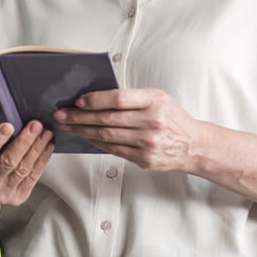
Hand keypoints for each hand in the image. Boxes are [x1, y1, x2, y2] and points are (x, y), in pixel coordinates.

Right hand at [0, 121, 53, 206]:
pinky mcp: (19, 196)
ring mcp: (5, 192)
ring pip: (24, 168)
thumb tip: (3, 120)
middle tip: (34, 125)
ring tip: (45, 132)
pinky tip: (47, 146)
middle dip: (24, 141)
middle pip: (8, 161)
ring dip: (37, 148)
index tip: (7, 126)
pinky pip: (33, 176)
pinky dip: (42, 159)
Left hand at [55, 88, 204, 171]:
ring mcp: (148, 142)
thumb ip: (132, 98)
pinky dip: (96, 142)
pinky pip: (113, 149)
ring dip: (83, 130)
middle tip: (62, 114)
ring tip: (68, 126)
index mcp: (155, 101)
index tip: (78, 101)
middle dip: (80, 117)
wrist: (194, 145)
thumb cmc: (171, 118)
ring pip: (107, 136)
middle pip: (107, 119)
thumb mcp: (158, 98)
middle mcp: (152, 121)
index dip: (96, 100)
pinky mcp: (144, 158)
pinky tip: (86, 137)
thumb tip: (95, 98)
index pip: (119, 98)